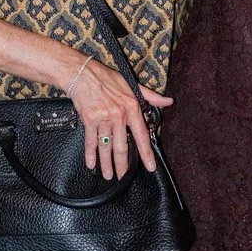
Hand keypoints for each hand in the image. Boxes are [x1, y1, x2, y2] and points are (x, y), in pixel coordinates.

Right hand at [68, 59, 171, 179]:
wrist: (82, 73)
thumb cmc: (106, 77)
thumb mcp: (131, 84)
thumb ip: (150, 96)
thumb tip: (169, 101)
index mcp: (131, 107)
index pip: (141, 135)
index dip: (146, 153)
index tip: (150, 166)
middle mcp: (118, 115)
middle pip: (122, 146)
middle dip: (122, 165)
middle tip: (123, 177)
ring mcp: (103, 118)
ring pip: (106, 146)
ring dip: (106, 163)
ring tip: (108, 176)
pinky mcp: (89, 119)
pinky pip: (91, 141)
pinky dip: (90, 154)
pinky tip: (91, 164)